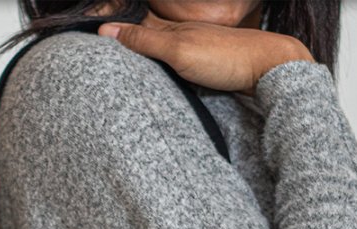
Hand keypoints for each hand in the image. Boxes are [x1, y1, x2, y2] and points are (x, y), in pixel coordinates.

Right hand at [96, 10, 314, 96]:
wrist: (268, 69)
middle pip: (144, 36)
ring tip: (118, 58)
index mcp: (170, 29)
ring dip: (141, 53)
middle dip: (122, 39)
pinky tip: (156, 74)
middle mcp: (180, 36)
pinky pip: (173, 65)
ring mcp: (192, 51)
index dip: (112, 28)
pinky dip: (159, 66)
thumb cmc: (227, 58)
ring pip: (158, 50)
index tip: (88, 32)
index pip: (132, 25)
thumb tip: (106, 31)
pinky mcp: (204, 67)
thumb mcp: (179, 50)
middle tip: (97, 44)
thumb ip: (144, 41)